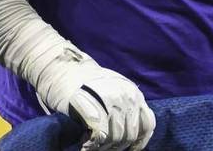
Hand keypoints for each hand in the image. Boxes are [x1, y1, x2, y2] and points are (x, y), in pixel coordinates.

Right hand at [33, 46, 154, 150]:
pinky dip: (93, 146)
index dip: (140, 141)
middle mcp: (127, 98)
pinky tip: (85, 146)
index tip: (130, 148)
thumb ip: (126, 106)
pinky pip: (99, 136)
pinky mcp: (93, 108)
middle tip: (105, 149)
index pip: (147, 124)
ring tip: (94, 148)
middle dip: (118, 146)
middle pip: (131, 134)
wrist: (64, 70)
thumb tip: (131, 131)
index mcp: (134, 94)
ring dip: (104, 147)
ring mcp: (111, 103)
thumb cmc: (87, 83)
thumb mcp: (115, 89)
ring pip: (116, 137)